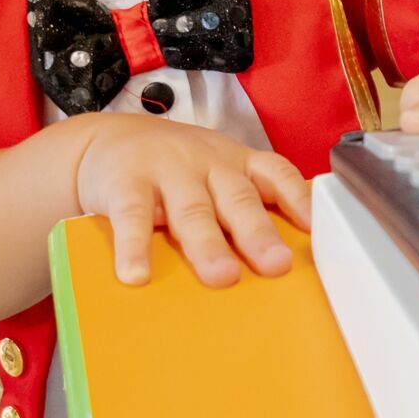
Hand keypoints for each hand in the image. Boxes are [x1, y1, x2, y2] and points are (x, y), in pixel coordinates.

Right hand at [74, 115, 311, 287]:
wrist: (104, 141)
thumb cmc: (173, 168)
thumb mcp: (214, 174)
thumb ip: (243, 205)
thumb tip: (282, 261)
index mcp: (235, 162)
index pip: (275, 172)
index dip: (298, 197)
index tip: (314, 226)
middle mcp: (207, 163)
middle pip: (237, 199)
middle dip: (258, 232)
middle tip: (276, 264)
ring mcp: (166, 170)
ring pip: (192, 210)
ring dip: (208, 244)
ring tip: (221, 276)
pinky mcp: (125, 183)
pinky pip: (132, 216)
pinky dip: (134, 246)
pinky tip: (137, 274)